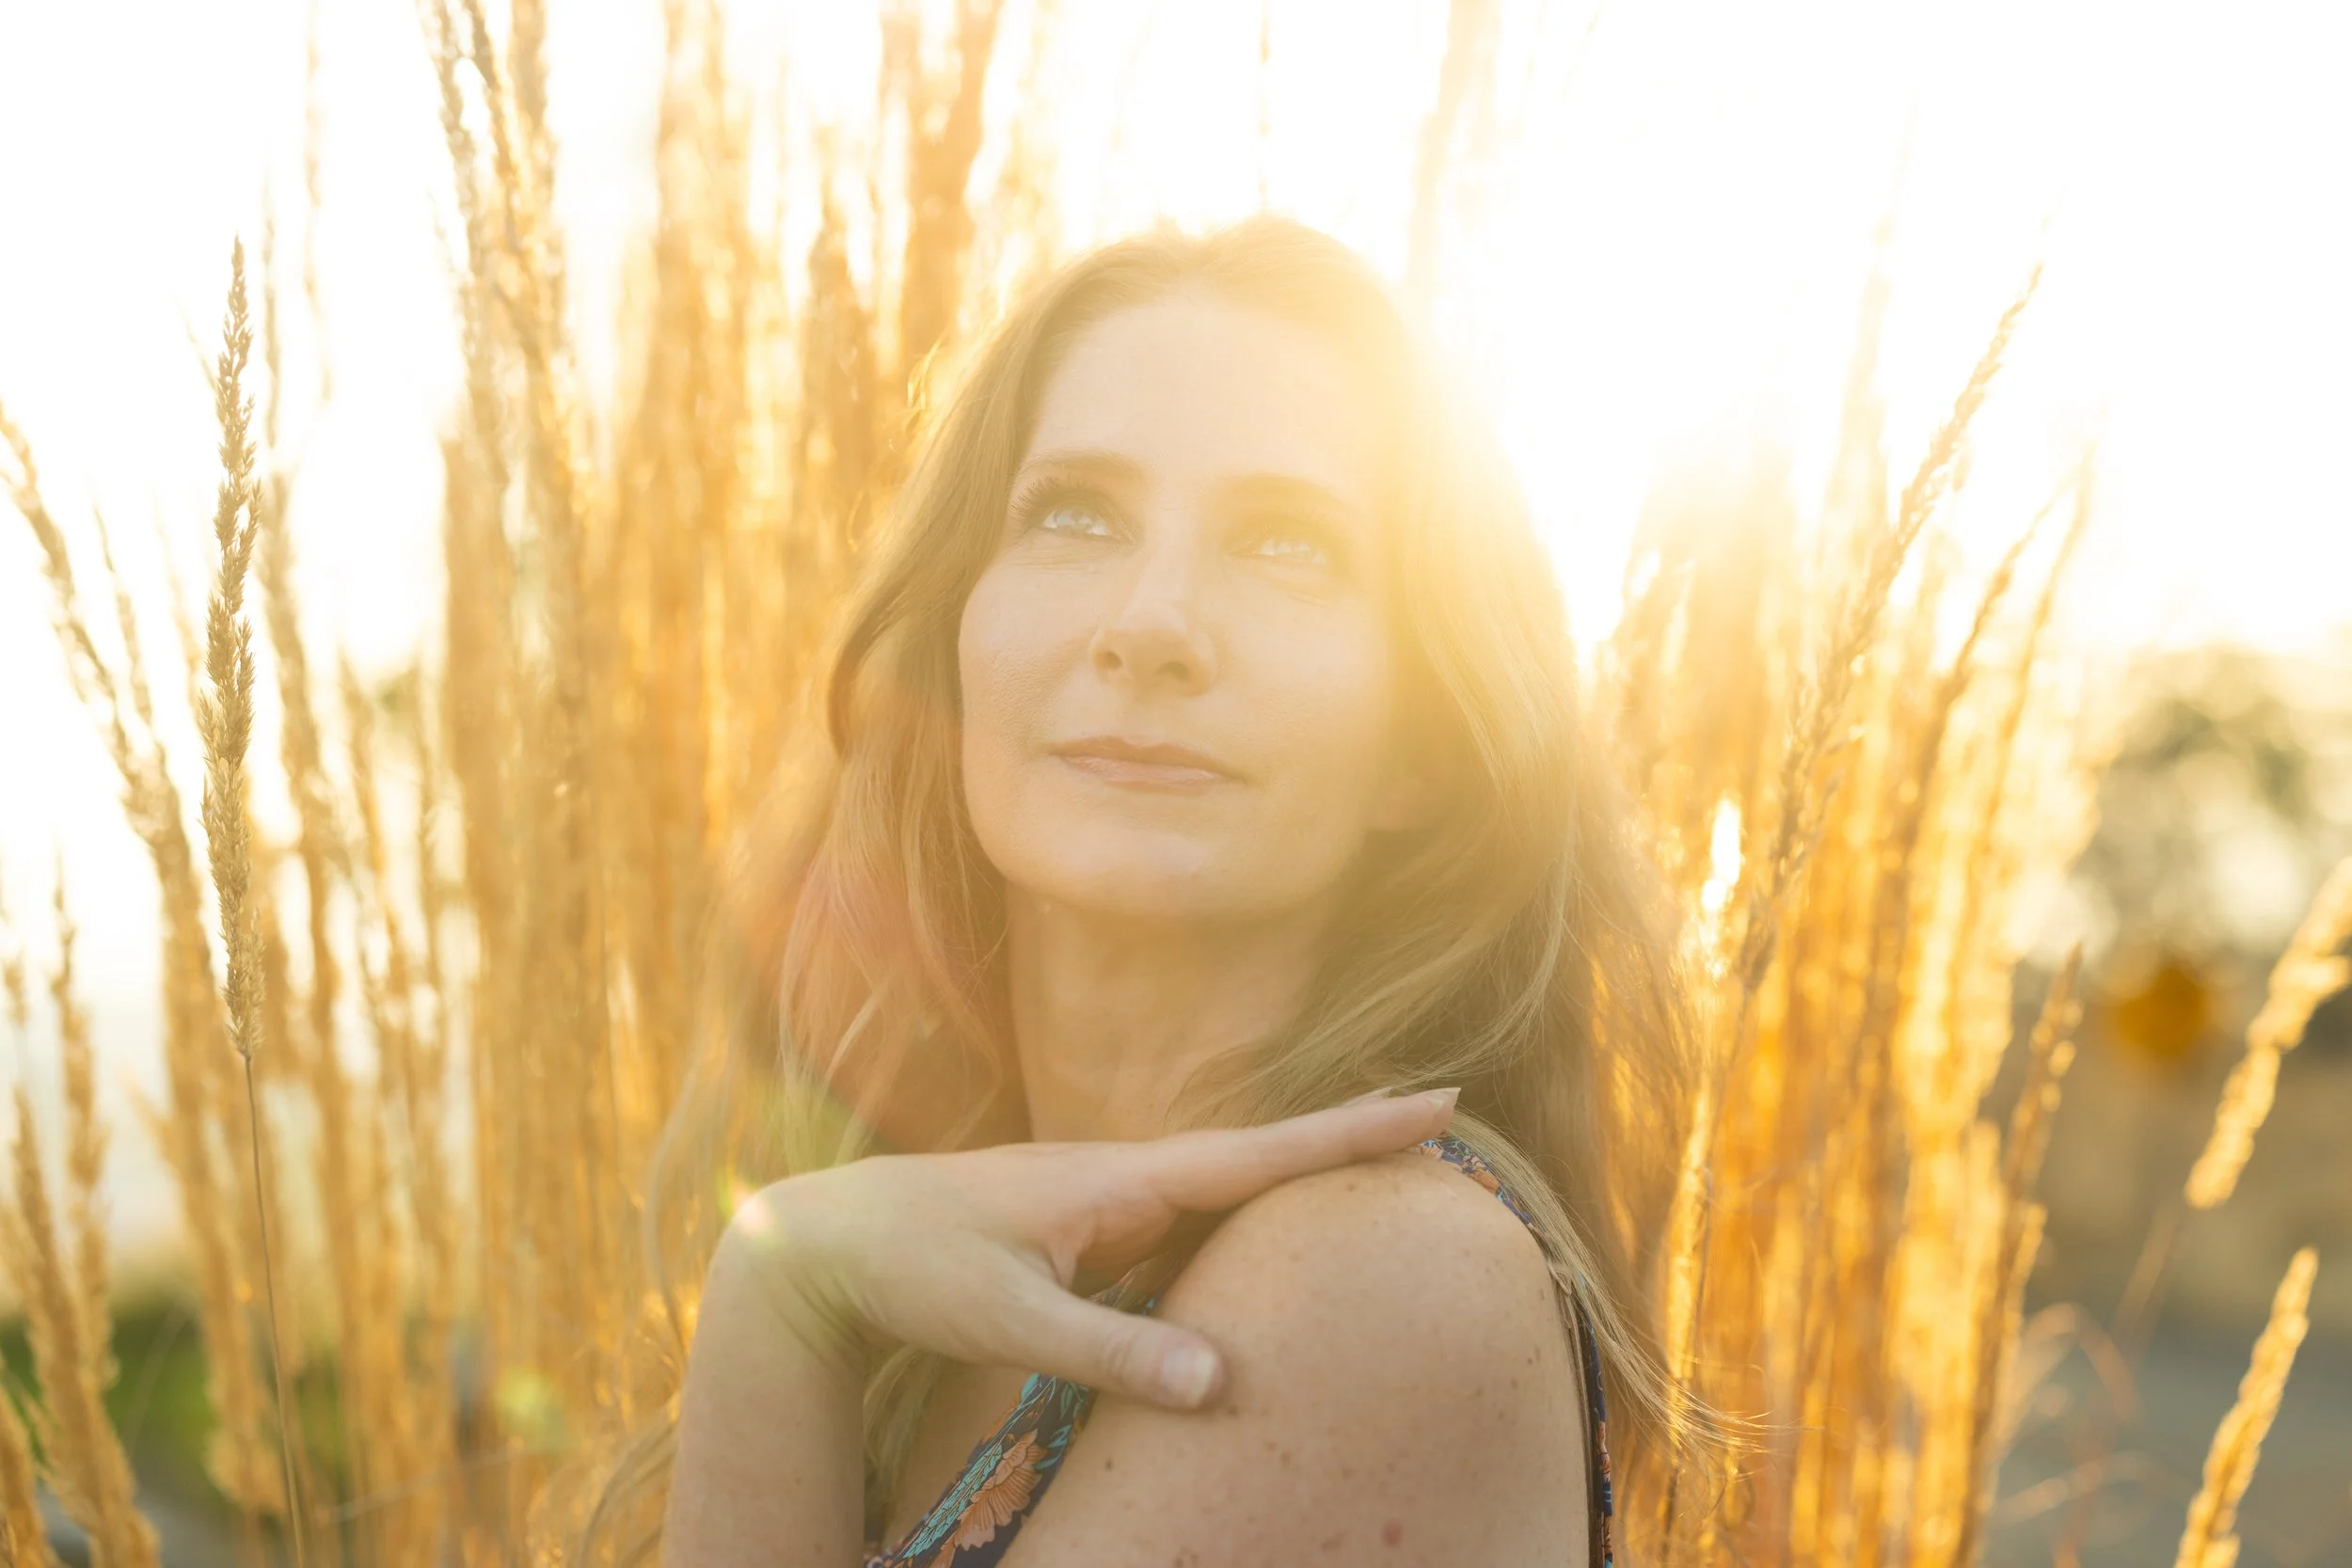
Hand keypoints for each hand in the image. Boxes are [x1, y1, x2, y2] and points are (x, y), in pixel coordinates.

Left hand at [710, 1086, 1460, 1410]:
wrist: (831, 1238)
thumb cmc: (915, 1268)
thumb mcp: (1009, 1319)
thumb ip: (1112, 1351)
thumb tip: (1222, 1382)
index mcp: (1121, 1180)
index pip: (1260, 1154)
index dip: (1352, 1135)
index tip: (1437, 1104)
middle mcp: (1128, 1177)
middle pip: (1262, 1153)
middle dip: (1350, 1136)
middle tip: (1444, 1118)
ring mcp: (1111, 1200)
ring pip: (1229, 1183)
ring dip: (1305, 1170)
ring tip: (1388, 1162)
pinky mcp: (1091, 1230)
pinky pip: (1193, 1219)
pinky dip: (1249, 1213)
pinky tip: (1270, 1227)